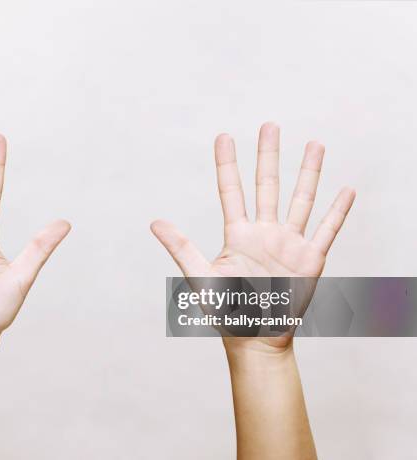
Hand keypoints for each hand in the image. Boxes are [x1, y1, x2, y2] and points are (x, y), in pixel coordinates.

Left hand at [151, 122, 354, 350]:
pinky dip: (337, 210)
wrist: (254, 339)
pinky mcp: (310, 259)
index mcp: (237, 235)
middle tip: (269, 125)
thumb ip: (180, 247)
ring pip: (300, 200)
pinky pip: (326, 229)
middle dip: (268, 155)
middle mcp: (264, 233)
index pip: (230, 191)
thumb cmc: (225, 311)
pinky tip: (346, 189)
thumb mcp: (201, 277)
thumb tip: (153, 222)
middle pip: (267, 186)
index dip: (227, 163)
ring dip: (308, 172)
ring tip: (314, 144)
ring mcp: (289, 244)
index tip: (223, 136)